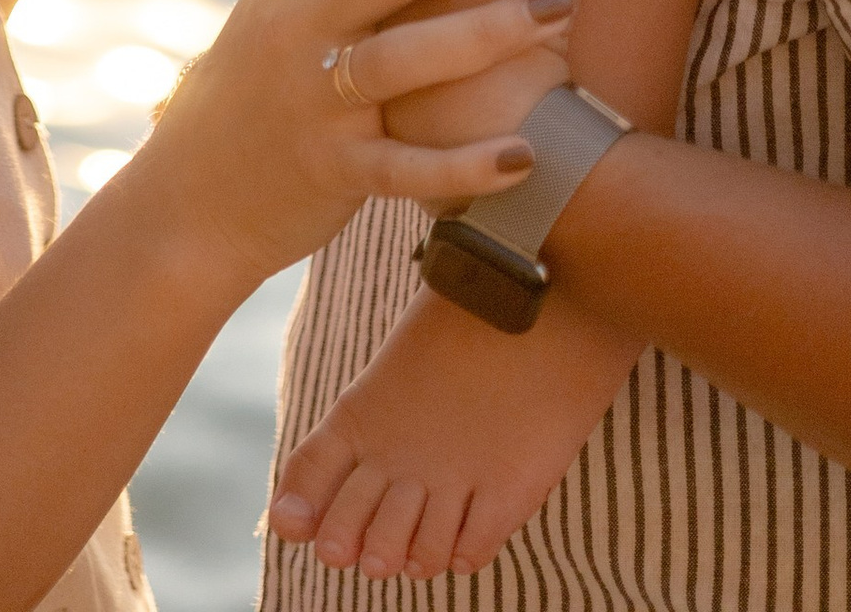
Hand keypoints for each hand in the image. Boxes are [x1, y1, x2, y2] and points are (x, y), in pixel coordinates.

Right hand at [129, 0, 595, 293]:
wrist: (197, 186)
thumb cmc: (276, 59)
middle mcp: (304, 18)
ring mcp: (313, 97)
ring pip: (396, 60)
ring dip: (481, 34)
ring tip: (564, 9)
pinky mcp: (330, 172)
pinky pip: (398, 169)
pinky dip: (460, 164)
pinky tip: (527, 155)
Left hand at [269, 284, 641, 580]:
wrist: (552, 292)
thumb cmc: (475, 308)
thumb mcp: (406, 349)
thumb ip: (379, 404)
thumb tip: (367, 454)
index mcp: (365, 409)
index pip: (309, 476)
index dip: (300, 511)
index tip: (299, 526)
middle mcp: (401, 453)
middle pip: (351, 532)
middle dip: (350, 547)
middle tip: (365, 551)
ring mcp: (454, 477)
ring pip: (415, 556)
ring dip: (413, 558)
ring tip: (416, 553)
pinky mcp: (508, 491)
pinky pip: (472, 550)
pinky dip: (464, 552)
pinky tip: (464, 539)